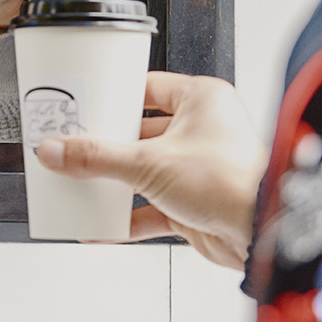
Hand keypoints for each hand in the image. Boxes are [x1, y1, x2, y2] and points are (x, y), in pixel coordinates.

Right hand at [35, 72, 268, 268]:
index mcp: (201, 100)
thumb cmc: (232, 180)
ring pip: (143, 173)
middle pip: (139, 135)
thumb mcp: (149, 162)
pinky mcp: (193, 204)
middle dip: (106, 148)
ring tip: (80, 185)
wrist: (262, 231)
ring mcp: (197, 169)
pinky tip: (101, 225)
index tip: (85, 108)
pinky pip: (150, 208)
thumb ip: (97, 157)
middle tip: (73, 149)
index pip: (147, 89)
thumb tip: (59, 151)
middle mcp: (202, 131)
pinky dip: (126, 217)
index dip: (114, 99)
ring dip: (113, 185)